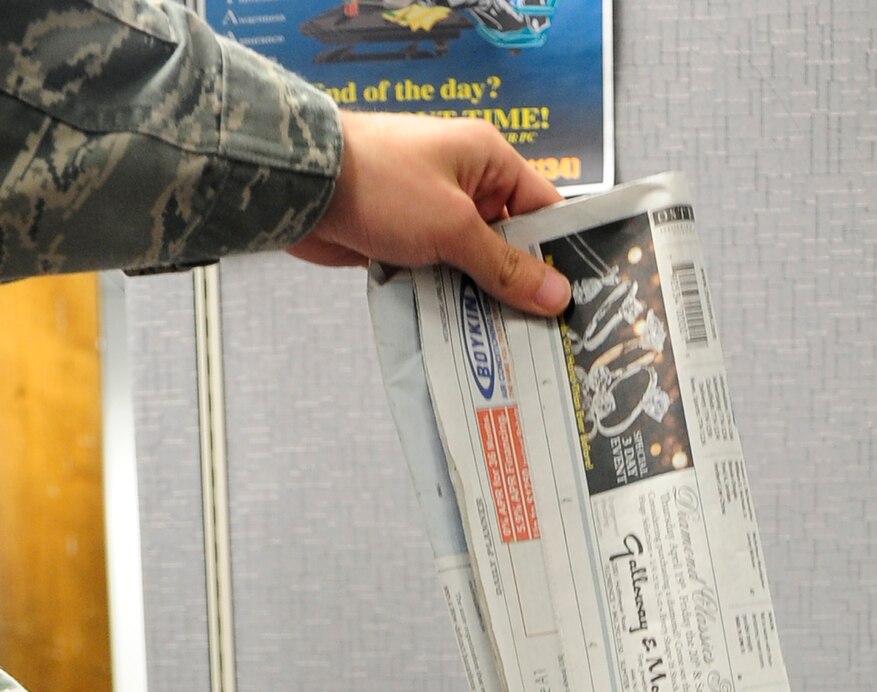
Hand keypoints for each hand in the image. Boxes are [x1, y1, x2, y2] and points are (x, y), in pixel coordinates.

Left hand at [290, 113, 570, 314]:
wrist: (301, 185)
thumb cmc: (381, 185)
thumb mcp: (454, 227)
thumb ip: (504, 266)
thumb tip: (556, 295)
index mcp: (488, 161)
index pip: (543, 209)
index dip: (560, 255)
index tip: (574, 302)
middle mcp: (467, 184)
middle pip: (511, 244)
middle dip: (521, 288)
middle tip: (544, 338)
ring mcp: (435, 214)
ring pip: (475, 266)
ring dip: (483, 300)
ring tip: (509, 346)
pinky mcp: (407, 241)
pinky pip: (442, 276)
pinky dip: (450, 301)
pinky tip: (464, 337)